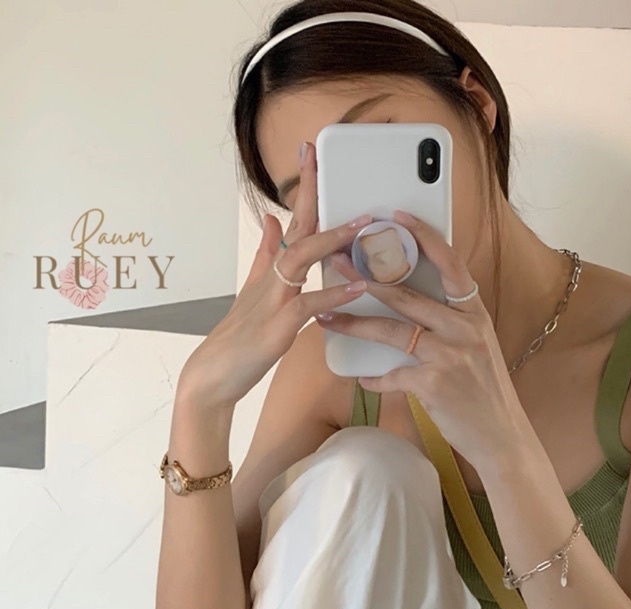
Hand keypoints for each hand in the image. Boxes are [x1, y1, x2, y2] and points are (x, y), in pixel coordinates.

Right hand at [179, 142, 370, 410]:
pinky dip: (332, 294)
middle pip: (293, 227)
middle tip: (319, 156)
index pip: (291, 221)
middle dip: (309, 190)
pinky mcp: (276, 327)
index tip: (310, 153)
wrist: (213, 375)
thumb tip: (274, 223)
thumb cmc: (239, 338)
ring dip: (330, 238)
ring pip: (300, 258)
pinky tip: (357, 287)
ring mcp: (271, 300)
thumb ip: (266, 258)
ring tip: (360, 224)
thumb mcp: (253, 292)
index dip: (302, 188)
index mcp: (270, 270)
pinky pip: (307, 304)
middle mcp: (270, 277)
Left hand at [318, 210, 527, 466]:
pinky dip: (374, 379)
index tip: (395, 216)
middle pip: (407, 295)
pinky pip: (392, 375)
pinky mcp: (434, 384)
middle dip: (366, 278)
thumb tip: (411, 303)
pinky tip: (362, 378)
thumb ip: (451, 322)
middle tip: (336, 263)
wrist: (501, 434)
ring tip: (327, 316)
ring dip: (355, 324)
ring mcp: (450, 355)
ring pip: (392, 331)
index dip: (423, 237)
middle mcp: (464, 328)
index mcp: (475, 313)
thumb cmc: (484, 388)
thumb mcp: (477, 345)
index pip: (450, 264)